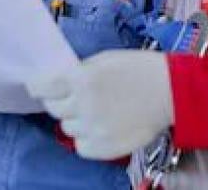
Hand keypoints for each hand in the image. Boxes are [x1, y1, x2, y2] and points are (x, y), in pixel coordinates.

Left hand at [26, 49, 172, 159]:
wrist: (170, 91)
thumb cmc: (138, 69)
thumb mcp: (103, 60)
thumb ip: (78, 73)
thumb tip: (58, 83)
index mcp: (81, 79)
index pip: (42, 87)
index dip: (37, 87)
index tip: (36, 87)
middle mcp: (84, 105)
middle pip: (54, 109)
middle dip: (59, 102)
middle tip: (71, 97)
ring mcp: (95, 128)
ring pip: (67, 128)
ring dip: (74, 120)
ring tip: (93, 111)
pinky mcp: (106, 147)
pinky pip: (81, 146)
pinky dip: (86, 138)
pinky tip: (98, 127)